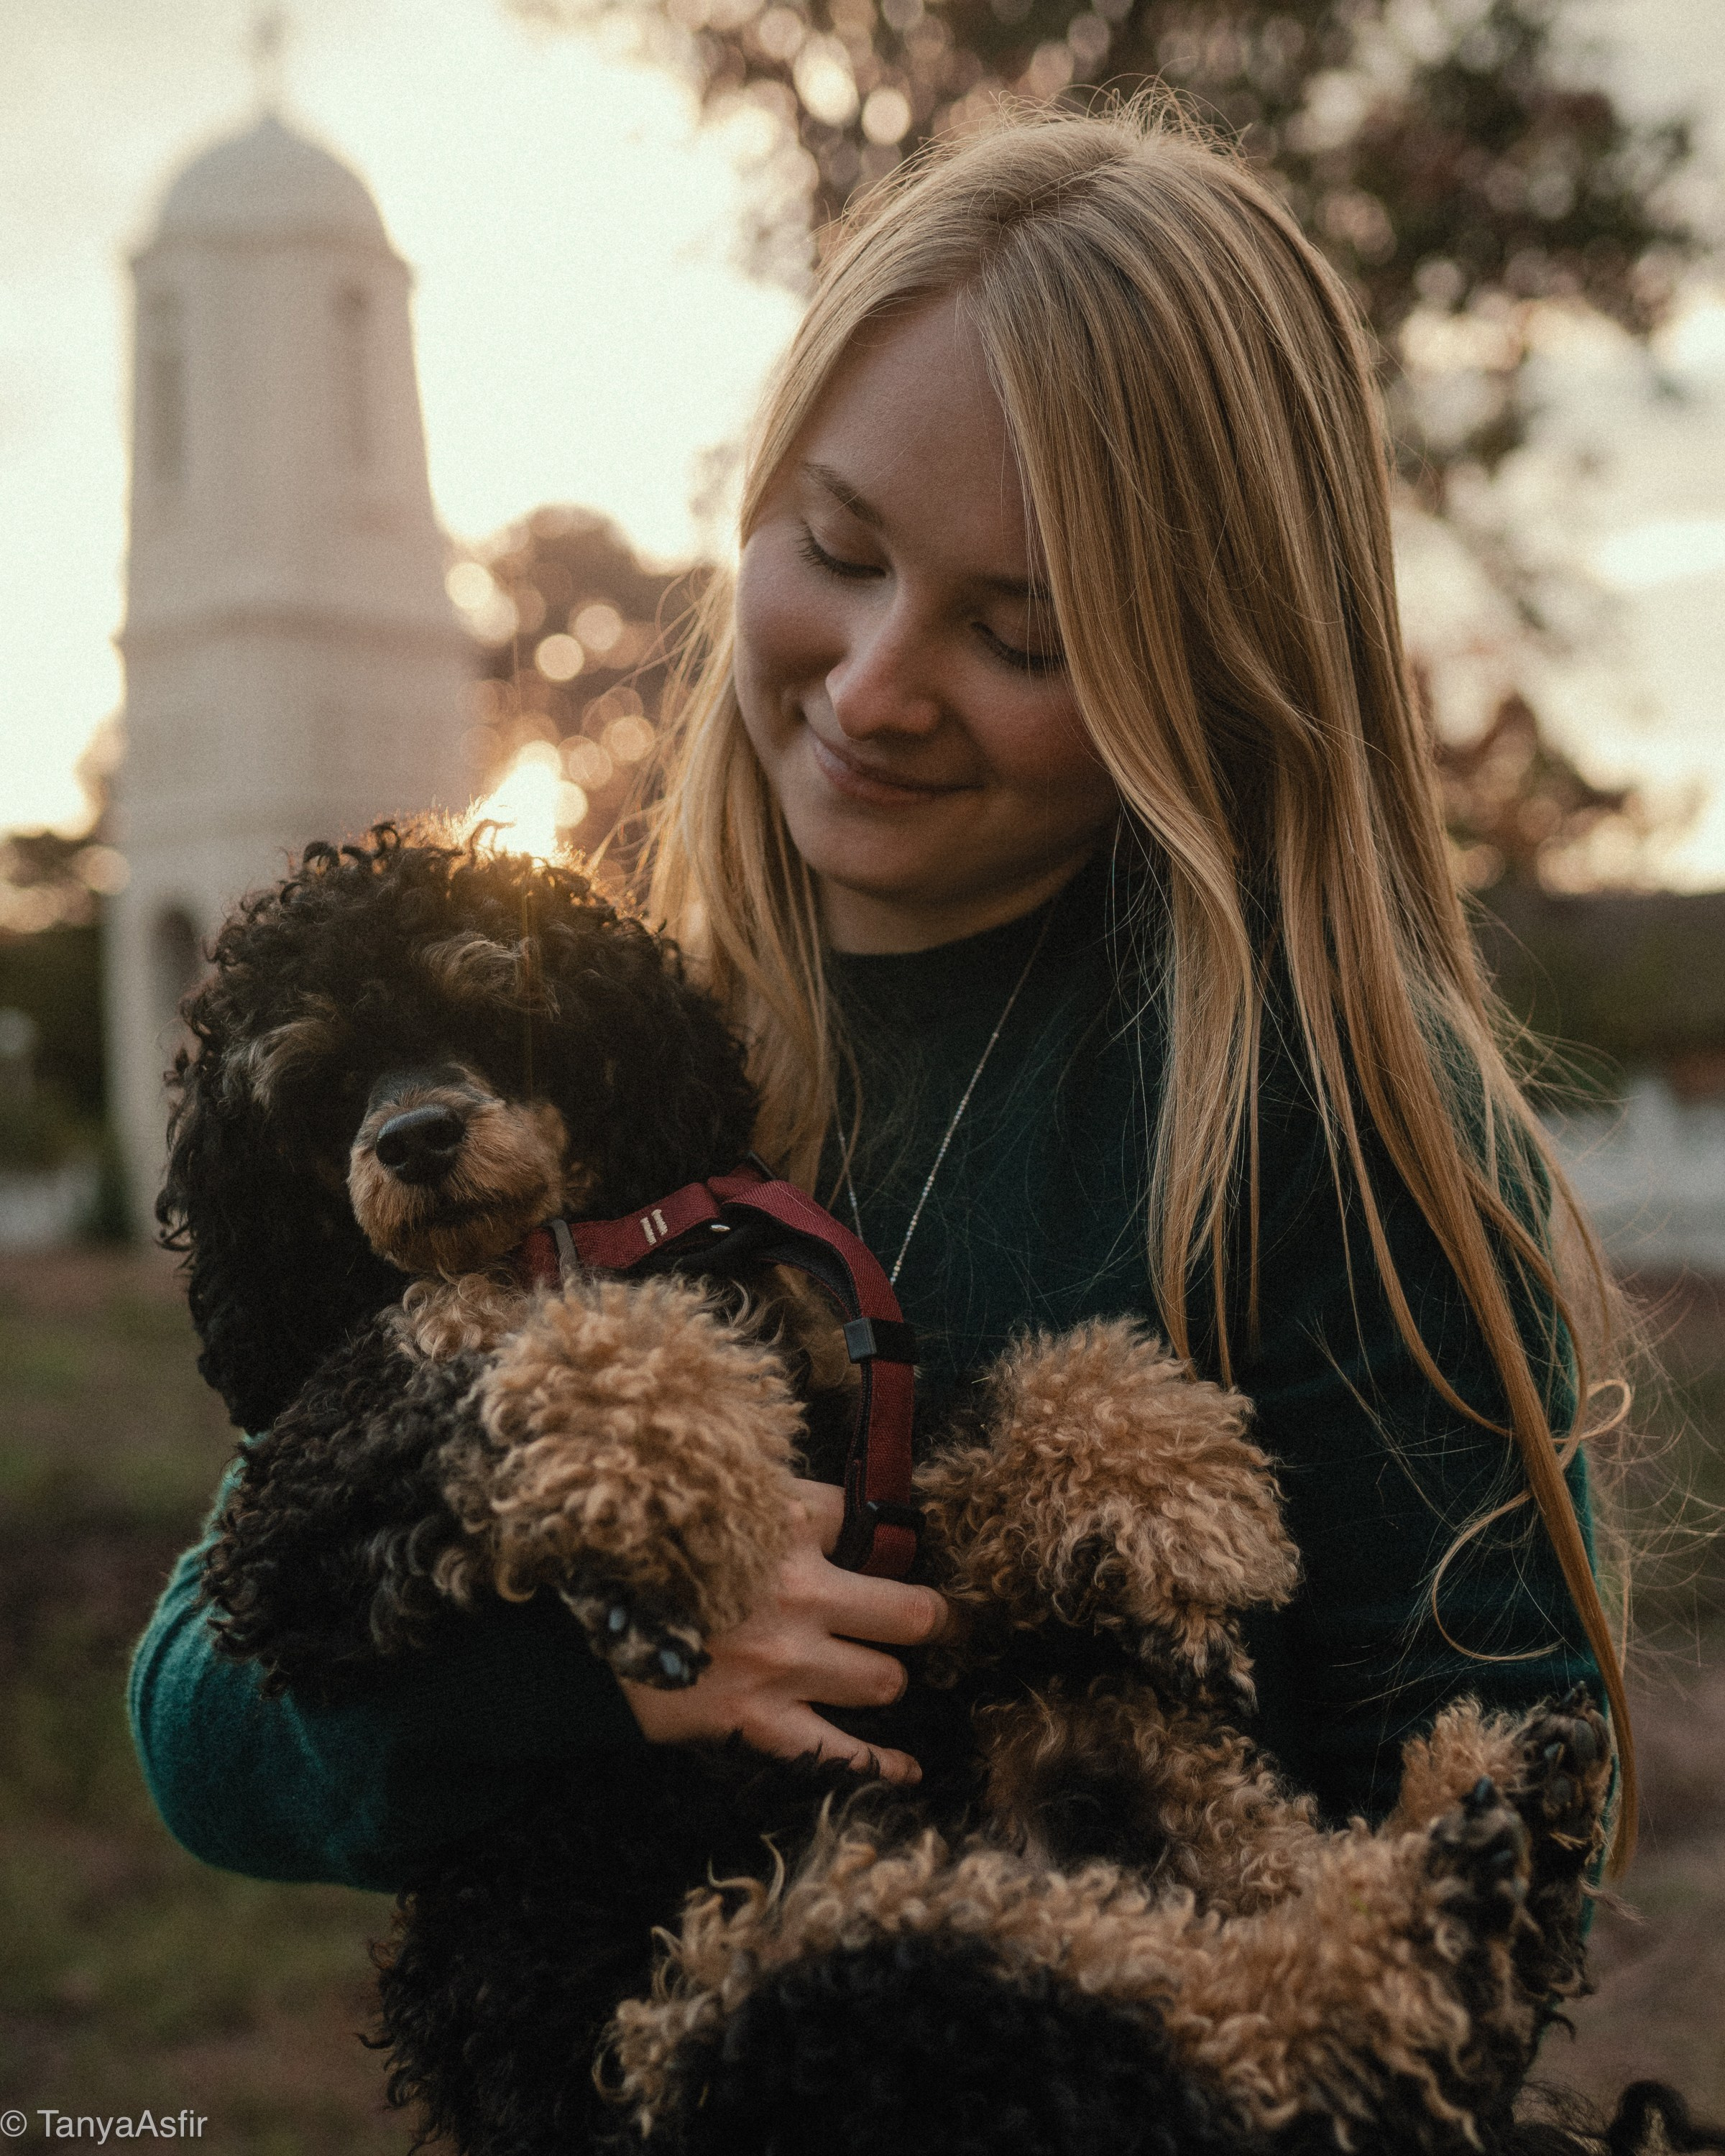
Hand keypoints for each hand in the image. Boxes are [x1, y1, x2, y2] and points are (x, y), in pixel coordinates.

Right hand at [616, 1480, 946, 1783]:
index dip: (871, 1530)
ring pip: (884, 1679)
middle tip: (927, 1621)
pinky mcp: (758, 1720)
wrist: (569, 1636)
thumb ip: (767, 1501)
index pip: (861, 1518)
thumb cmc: (635, 1560)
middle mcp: (797, 1591)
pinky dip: (881, 1765)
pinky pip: (842, 1754)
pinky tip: (909, 1769)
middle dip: (924, 1618)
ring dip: (883, 1677)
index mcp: (781, 1523)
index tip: (874, 1543)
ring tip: (877, 1674)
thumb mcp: (701, 1501)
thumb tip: (824, 1506)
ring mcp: (783, 1663)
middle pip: (910, 1611)